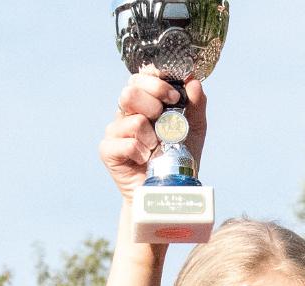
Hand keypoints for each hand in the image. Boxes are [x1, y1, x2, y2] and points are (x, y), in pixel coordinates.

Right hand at [100, 72, 207, 201]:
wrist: (168, 190)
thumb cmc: (178, 156)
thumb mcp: (194, 128)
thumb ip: (196, 104)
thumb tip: (193, 81)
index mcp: (143, 101)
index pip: (140, 77)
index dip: (156, 81)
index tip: (174, 97)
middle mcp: (126, 112)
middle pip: (130, 92)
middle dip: (154, 105)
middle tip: (166, 123)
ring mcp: (114, 131)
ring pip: (132, 120)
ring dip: (151, 135)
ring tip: (155, 147)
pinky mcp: (107, 150)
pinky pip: (126, 143)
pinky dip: (141, 152)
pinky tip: (145, 160)